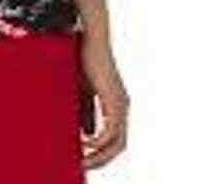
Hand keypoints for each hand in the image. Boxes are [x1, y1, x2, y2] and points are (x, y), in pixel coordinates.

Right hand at [79, 32, 129, 169]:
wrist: (91, 37)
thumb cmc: (84, 58)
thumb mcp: (81, 90)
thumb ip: (84, 111)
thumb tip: (83, 134)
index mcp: (115, 105)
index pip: (112, 138)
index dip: (100, 152)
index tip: (82, 158)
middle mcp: (122, 107)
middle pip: (117, 146)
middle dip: (100, 160)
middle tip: (82, 165)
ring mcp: (120, 105)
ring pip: (117, 143)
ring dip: (100, 155)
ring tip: (82, 160)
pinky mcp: (115, 101)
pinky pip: (111, 133)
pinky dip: (98, 142)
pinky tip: (84, 143)